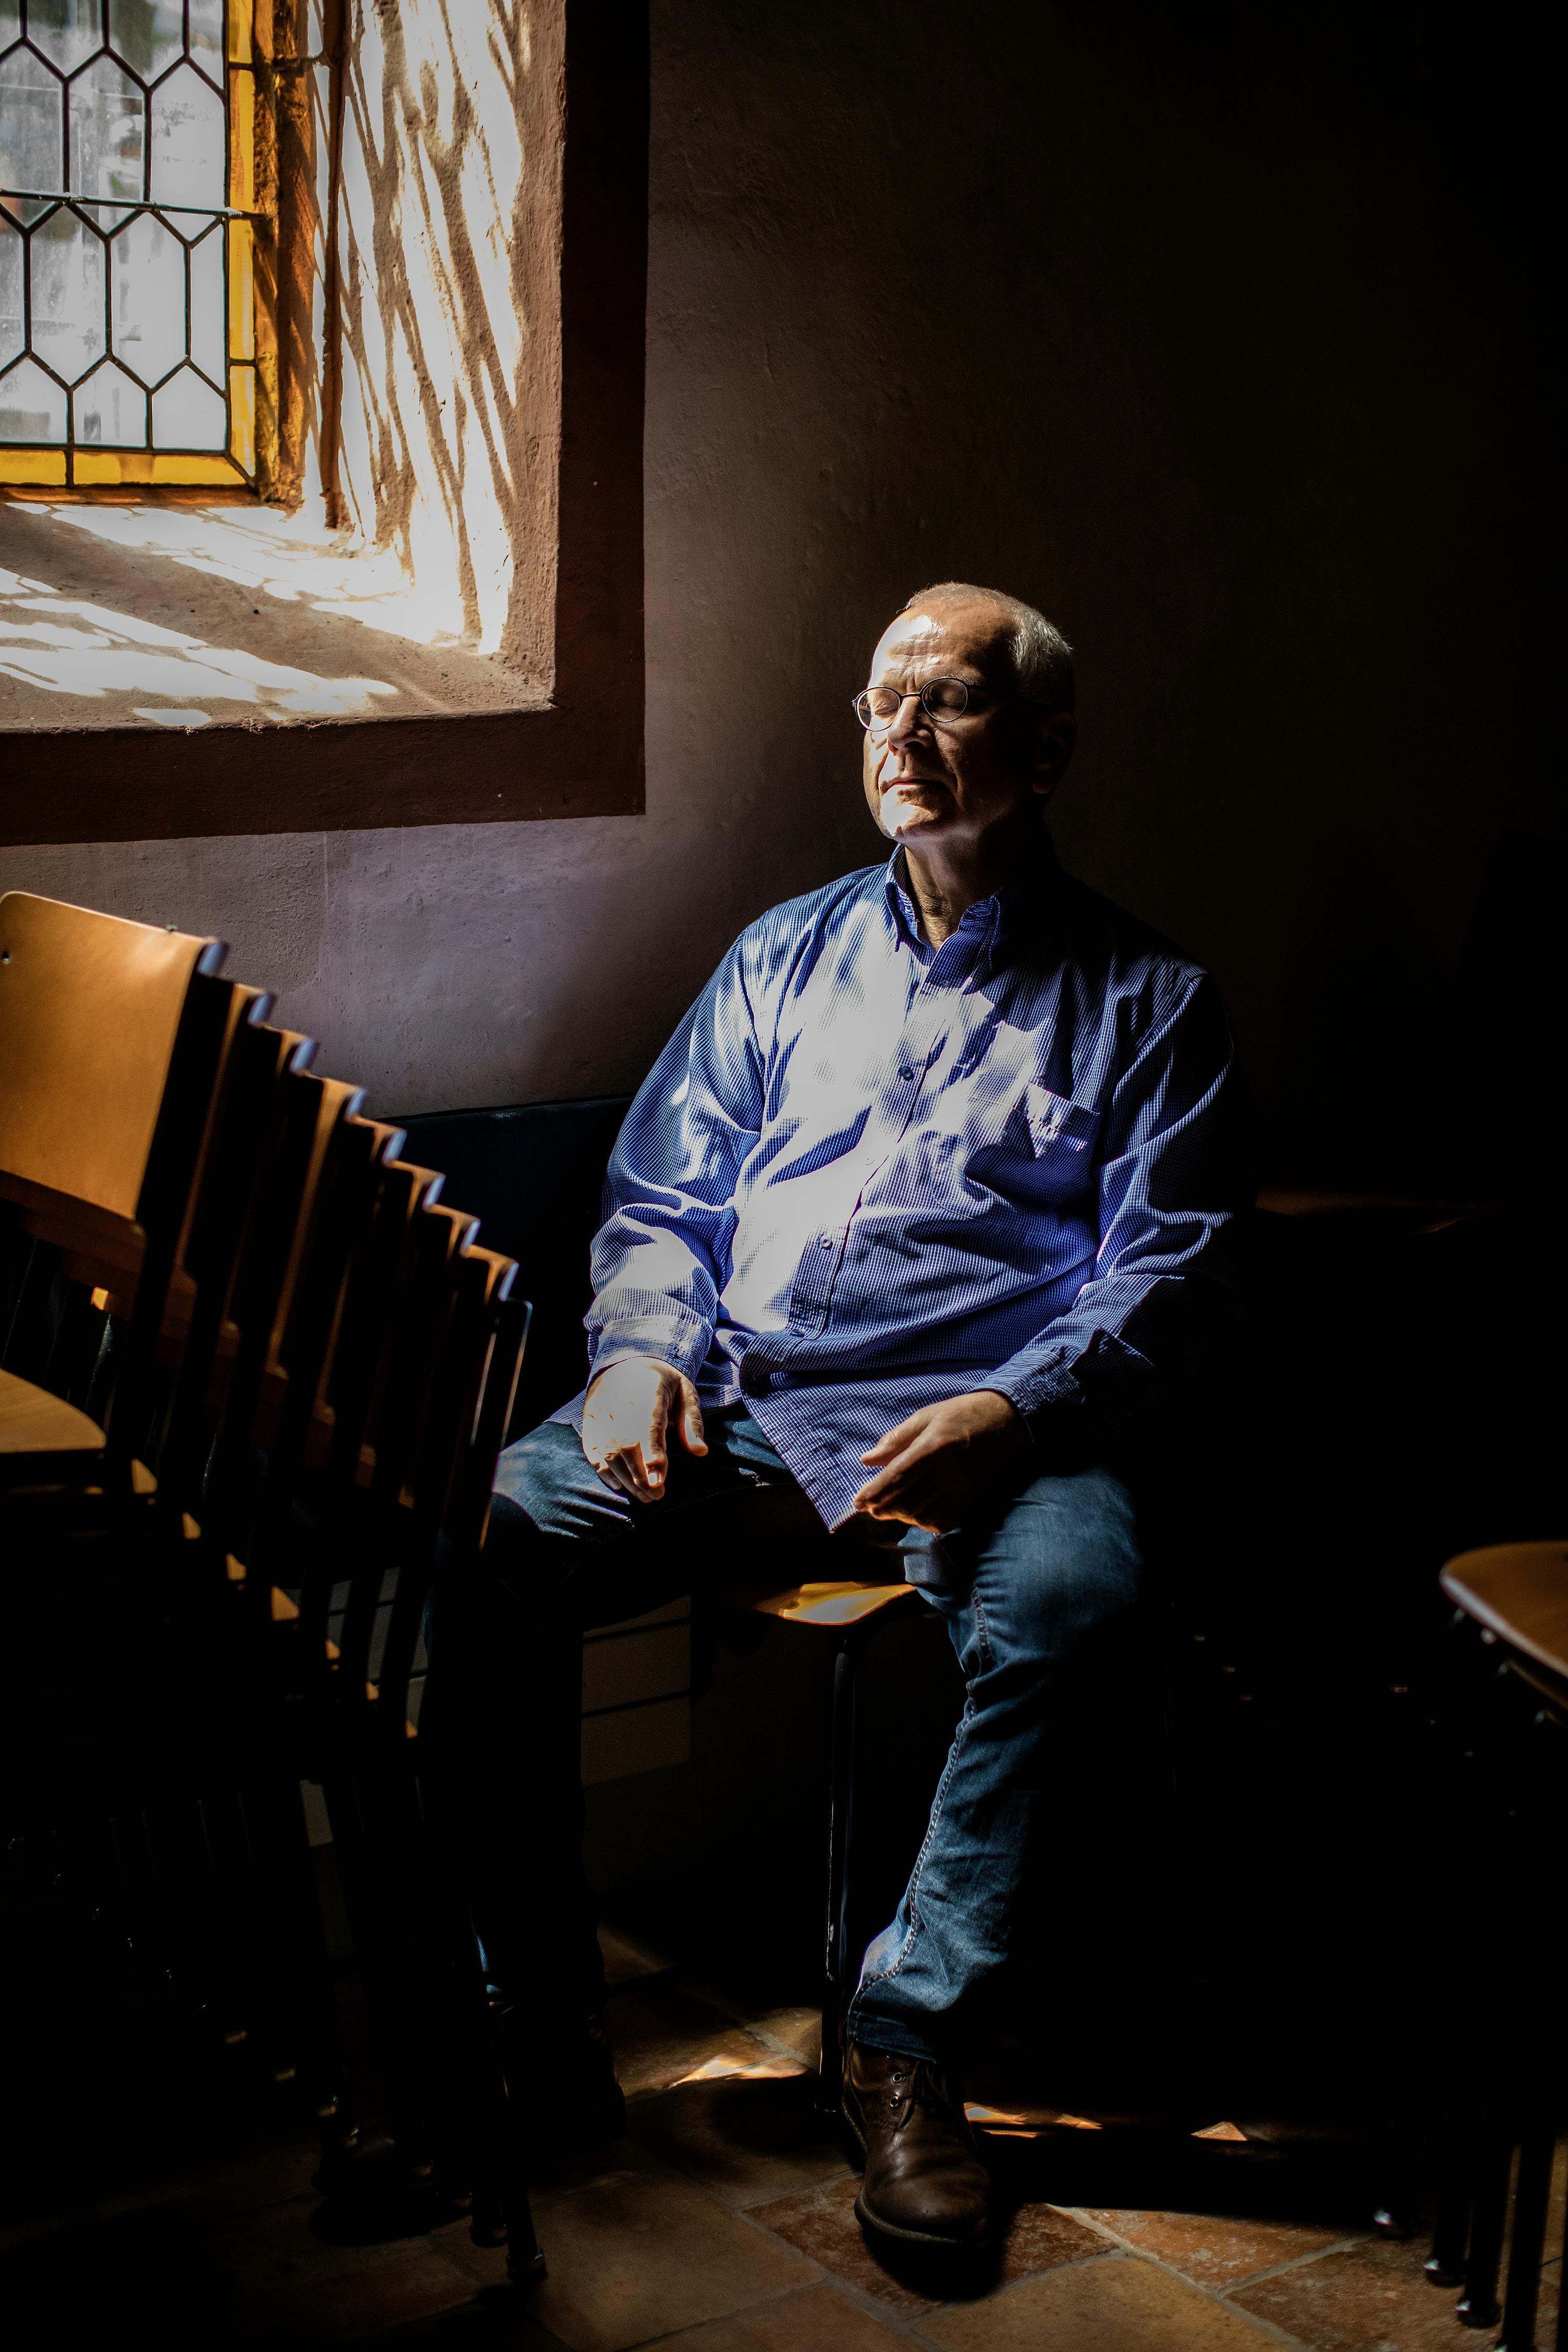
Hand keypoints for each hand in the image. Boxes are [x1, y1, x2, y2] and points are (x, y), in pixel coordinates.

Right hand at [582, 1356, 707, 1503]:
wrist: (625, 1361)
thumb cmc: (661, 1382)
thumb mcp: (685, 1392)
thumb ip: (692, 1421)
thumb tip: (700, 1451)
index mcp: (648, 1392)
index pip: (648, 1426)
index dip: (652, 1455)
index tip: (658, 1482)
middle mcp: (620, 1402)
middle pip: (626, 1445)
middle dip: (641, 1476)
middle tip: (657, 1497)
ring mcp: (600, 1412)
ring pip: (608, 1452)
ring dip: (626, 1479)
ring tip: (645, 1496)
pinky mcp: (589, 1421)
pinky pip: (593, 1451)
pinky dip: (605, 1472)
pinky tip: (621, 1485)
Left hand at [853, 1390, 1027, 1532]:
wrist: (1008, 1421)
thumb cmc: (962, 1414)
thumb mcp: (926, 1416)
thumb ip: (896, 1440)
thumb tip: (866, 1460)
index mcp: (936, 1445)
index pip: (898, 1477)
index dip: (874, 1492)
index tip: (857, 1501)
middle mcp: (951, 1471)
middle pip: (908, 1502)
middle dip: (883, 1508)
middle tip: (870, 1506)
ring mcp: (964, 1489)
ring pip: (924, 1516)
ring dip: (902, 1516)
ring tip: (891, 1507)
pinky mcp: (974, 1500)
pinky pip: (944, 1523)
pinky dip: (925, 1522)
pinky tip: (916, 1512)